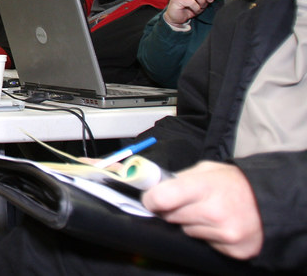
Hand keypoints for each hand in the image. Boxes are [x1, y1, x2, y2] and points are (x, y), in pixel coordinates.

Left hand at [142, 161, 262, 259]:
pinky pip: (204, 243)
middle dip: (172, 209)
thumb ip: (180, 178)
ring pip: (186, 231)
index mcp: (204, 187)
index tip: (150, 198)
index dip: (151, 198)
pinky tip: (219, 225)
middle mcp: (214, 212)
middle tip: (186, 202)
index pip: (162, 197)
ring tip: (209, 212)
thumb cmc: (235, 183)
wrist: (270, 203)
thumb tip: (153, 186)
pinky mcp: (233, 250)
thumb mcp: (207, 170)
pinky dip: (207, 235)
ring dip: (190, 223)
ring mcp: (225, 234)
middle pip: (170, 216)